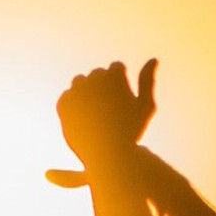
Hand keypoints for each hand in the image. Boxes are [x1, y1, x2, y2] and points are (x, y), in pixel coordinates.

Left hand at [46, 59, 157, 186]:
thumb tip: (153, 59)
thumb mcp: (145, 106)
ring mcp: (76, 89)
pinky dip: (74, 106)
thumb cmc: (130, 132)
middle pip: (98, 75)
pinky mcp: (63, 102)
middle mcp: (94, 77)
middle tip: (109, 112)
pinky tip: (84, 120)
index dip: (121, 86)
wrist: (106, 156)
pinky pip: (68, 97)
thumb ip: (147, 81)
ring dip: (87, 93)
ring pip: (81, 83)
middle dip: (103, 88)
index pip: (116, 67)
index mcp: (114, 74)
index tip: (122, 103)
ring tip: (96, 115)